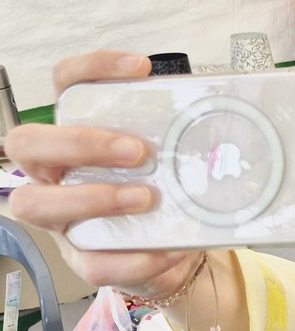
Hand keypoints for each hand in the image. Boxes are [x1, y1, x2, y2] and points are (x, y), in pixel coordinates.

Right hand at [6, 50, 201, 296]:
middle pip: (29, 144)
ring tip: (146, 197)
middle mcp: (54, 173)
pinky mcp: (84, 260)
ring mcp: (62, 218)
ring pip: (36, 203)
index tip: (140, 66)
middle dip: (81, 143)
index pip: (64, 85)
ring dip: (94, 197)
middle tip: (137, 151)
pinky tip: (167, 251)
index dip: (92, 69)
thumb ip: (181, 137)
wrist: (174, 250)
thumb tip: (229, 113)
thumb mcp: (171, 158)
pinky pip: (92, 263)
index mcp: (76, 135)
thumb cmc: (164, 190)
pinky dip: (133, 258)